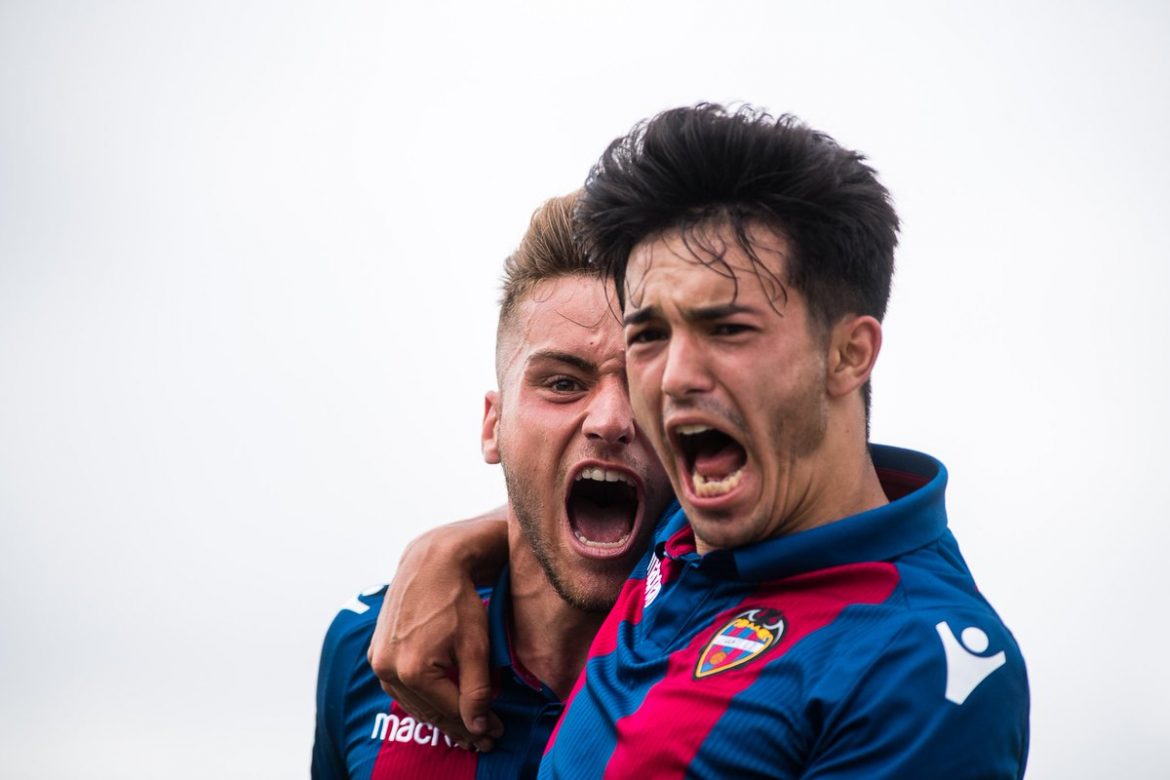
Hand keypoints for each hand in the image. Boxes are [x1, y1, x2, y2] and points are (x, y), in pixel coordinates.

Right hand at [367, 512, 507, 750]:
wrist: (432, 563)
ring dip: (439, 715)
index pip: (450, 711)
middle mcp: (387, 669)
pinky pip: (400, 687)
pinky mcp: (376, 652)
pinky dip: (422, 697)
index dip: (476, 726)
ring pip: (413, 702)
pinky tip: (440, 702)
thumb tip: (479, 725)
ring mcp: (378, 661)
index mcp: (412, 670)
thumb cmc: (457, 600)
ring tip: (466, 725)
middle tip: (484, 737)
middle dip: (459, 726)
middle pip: (429, 712)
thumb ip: (477, 690)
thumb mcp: (476, 647)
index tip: (495, 735)